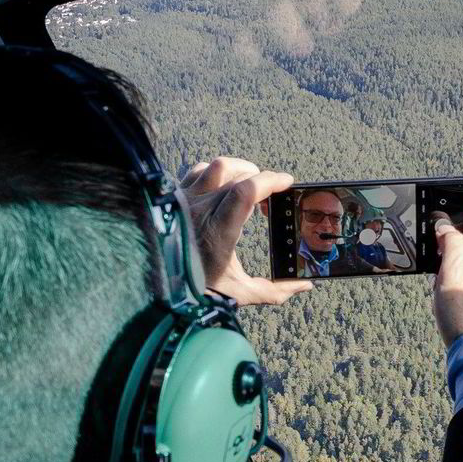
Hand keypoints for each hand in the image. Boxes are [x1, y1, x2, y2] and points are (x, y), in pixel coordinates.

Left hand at [181, 157, 312, 305]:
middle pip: (237, 176)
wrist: (158, 289)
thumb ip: (275, 291)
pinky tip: (223, 186)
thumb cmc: (196, 292)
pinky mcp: (174, 198)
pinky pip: (197, 171)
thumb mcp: (239, 294)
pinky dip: (216, 172)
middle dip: (261, 181)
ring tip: (250, 184)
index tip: (286, 182)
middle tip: (271, 198)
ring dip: (240, 170)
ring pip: (217, 167)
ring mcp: (184, 202)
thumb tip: (304, 285)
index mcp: (217, 233)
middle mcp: (199, 211)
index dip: (270, 181)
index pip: (246, 192)